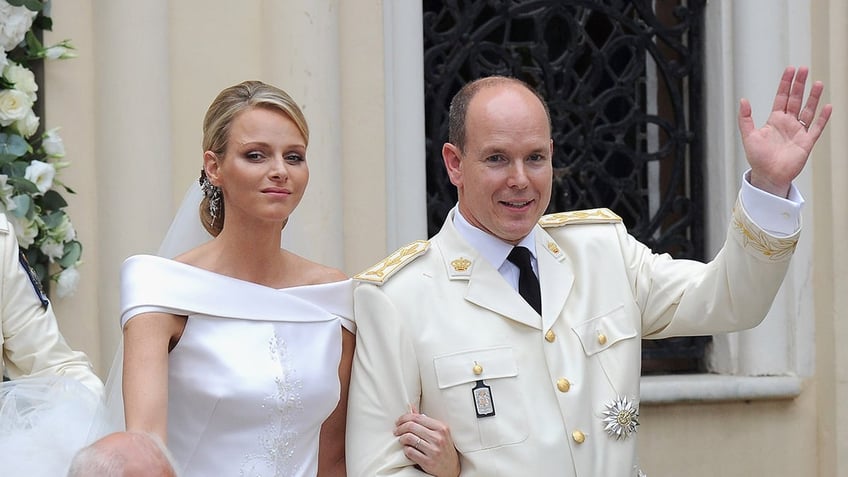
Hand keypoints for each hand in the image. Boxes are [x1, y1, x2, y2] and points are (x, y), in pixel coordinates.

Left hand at [394, 404, 459, 476]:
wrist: (451, 468)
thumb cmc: (443, 447)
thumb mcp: (438, 432)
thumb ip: (424, 420)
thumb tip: (411, 407)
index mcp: (441, 427)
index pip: (418, 417)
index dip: (404, 418)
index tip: (398, 421)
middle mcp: (438, 438)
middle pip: (411, 426)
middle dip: (400, 428)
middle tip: (396, 430)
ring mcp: (433, 450)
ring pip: (409, 438)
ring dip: (402, 439)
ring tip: (401, 440)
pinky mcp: (428, 462)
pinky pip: (410, 452)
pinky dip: (405, 449)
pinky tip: (407, 449)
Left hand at [738, 66, 831, 196]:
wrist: (768, 176)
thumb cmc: (758, 158)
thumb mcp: (748, 136)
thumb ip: (745, 118)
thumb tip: (743, 100)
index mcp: (774, 120)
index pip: (782, 97)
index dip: (786, 84)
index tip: (790, 70)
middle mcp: (788, 123)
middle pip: (796, 99)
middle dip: (800, 84)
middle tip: (804, 69)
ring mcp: (799, 132)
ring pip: (808, 110)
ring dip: (813, 97)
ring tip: (818, 83)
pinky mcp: (807, 142)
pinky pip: (817, 128)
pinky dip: (823, 118)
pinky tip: (828, 106)